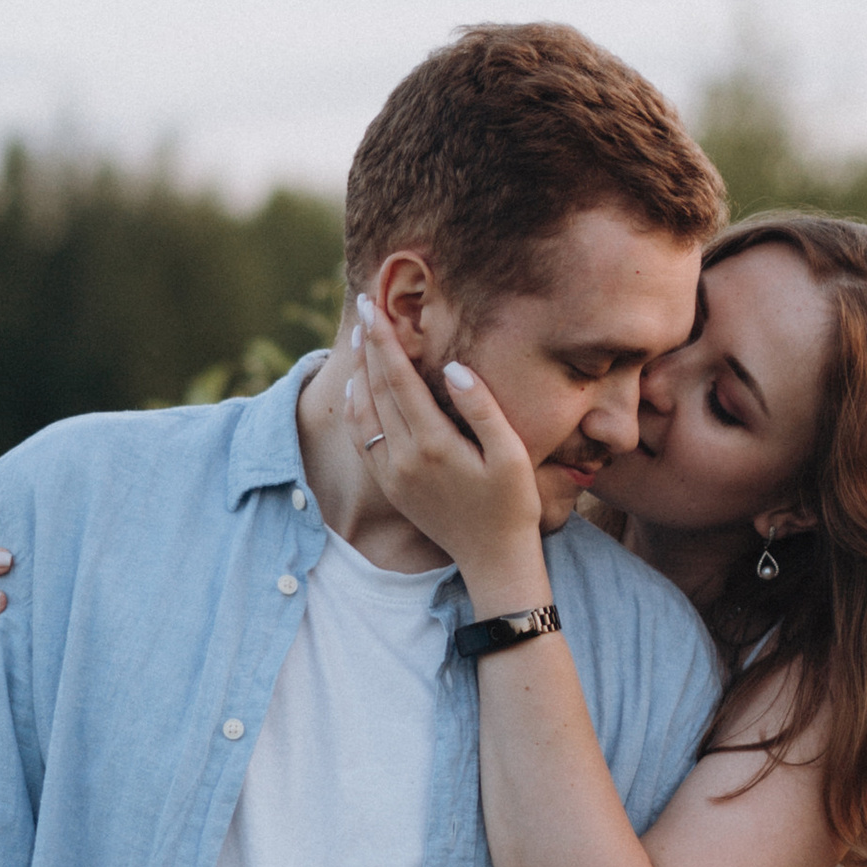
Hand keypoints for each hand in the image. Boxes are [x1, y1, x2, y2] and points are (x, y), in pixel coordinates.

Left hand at [349, 300, 546, 608]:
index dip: (383, 340)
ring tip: (359, 340)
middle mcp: (404, 458)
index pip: (398, 379)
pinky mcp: (390, 487)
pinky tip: (356, 389)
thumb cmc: (512, 504)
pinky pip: (362, 439)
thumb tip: (452, 368)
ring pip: (362, 412)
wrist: (493, 559)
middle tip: (363, 308)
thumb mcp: (511, 454)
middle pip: (376, 389)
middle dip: (368, 346)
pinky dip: (354, 409)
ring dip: (358, 373)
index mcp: (434, 444)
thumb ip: (482, 409)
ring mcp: (392, 474)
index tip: (372, 307)